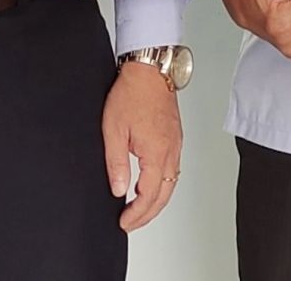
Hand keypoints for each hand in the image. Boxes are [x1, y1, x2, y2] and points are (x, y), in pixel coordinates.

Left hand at [102, 62, 183, 230]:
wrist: (150, 69)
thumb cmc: (132, 93)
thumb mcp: (113, 130)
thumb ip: (116, 163)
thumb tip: (119, 190)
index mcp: (157, 152)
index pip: (150, 195)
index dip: (137, 214)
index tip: (124, 222)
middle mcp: (171, 150)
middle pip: (165, 194)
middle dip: (148, 213)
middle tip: (131, 222)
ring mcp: (176, 143)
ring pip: (172, 183)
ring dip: (157, 199)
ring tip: (139, 208)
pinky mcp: (175, 137)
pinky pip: (173, 169)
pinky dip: (163, 183)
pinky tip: (150, 183)